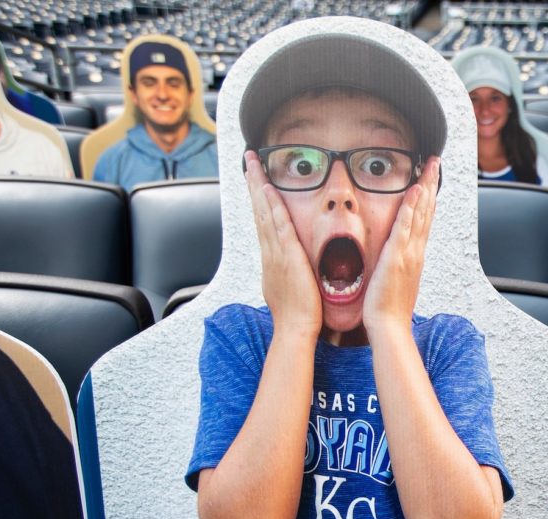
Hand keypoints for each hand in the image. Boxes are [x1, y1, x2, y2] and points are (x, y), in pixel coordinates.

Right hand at [245, 150, 321, 336]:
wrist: (296, 327)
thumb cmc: (298, 312)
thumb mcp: (289, 286)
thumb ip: (288, 272)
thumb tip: (288, 267)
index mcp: (271, 257)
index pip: (263, 220)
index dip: (259, 198)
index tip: (257, 179)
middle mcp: (269, 251)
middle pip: (258, 210)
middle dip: (254, 183)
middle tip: (249, 160)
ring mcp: (276, 252)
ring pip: (264, 212)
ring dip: (259, 186)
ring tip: (253, 164)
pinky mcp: (287, 256)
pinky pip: (279, 225)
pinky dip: (272, 207)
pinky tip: (268, 190)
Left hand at [364, 156, 439, 334]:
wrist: (389, 326)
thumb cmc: (388, 309)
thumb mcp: (395, 281)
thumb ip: (397, 265)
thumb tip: (395, 257)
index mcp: (414, 256)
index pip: (423, 220)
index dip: (428, 198)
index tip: (430, 179)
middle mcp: (416, 251)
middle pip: (427, 211)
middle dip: (431, 184)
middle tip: (435, 163)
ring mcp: (409, 253)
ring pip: (420, 214)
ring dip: (425, 188)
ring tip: (429, 167)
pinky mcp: (397, 256)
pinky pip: (405, 227)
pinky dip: (411, 208)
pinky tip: (415, 190)